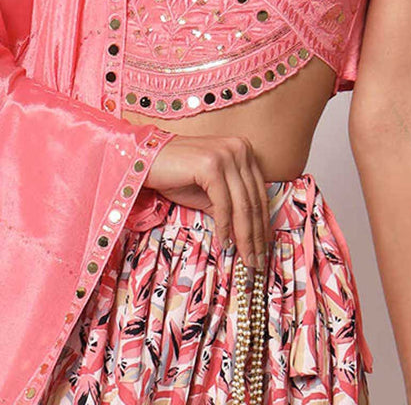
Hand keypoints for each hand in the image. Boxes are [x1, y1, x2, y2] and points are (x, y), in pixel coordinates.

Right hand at [145, 133, 270, 268]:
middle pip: (253, 201)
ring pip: (242, 205)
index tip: (264, 249)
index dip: (263, 224)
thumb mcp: (210, 192)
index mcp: (244, 150)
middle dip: (256, 236)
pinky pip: (223, 204)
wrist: (146, 160)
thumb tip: (249, 239)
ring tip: (245, 259)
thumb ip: (231, 208)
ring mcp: (225, 154)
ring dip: (245, 237)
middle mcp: (239, 148)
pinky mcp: (211, 165)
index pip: (259, 194)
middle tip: (257, 262)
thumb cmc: (177, 175)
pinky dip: (225, 227)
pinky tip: (225, 244)